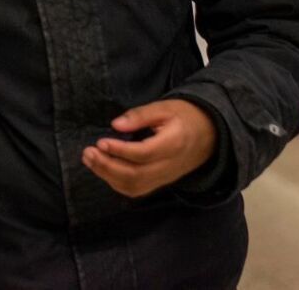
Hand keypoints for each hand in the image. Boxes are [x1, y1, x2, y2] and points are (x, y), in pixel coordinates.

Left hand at [82, 99, 217, 197]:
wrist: (210, 135)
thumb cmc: (185, 117)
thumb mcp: (165, 107)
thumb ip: (140, 115)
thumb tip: (115, 125)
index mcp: (174, 144)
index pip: (143, 154)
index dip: (120, 150)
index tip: (100, 142)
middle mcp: (169, 166)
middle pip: (136, 175)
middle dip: (108, 166)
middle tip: (88, 152)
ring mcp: (165, 178)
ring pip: (135, 187)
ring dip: (108, 176)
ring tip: (90, 160)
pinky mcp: (161, 182)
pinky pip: (138, 190)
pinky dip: (117, 183)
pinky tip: (103, 169)